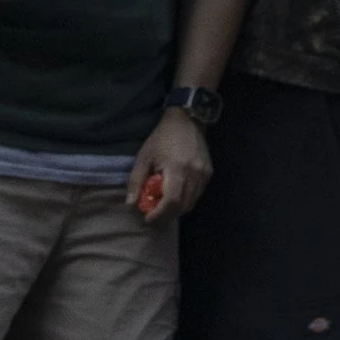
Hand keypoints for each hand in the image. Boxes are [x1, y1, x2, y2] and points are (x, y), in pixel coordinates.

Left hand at [127, 106, 212, 221]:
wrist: (186, 121)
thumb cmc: (162, 138)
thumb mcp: (144, 157)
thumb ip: (136, 180)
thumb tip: (131, 203)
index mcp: (177, 169)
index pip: (171, 201)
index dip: (159, 214)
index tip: (148, 218)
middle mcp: (194, 174)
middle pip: (182, 206)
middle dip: (167, 216)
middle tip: (153, 216)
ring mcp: (203, 174)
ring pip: (191, 203)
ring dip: (176, 209)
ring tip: (163, 206)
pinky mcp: (208, 173)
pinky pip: (197, 194)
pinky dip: (185, 200)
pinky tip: (175, 194)